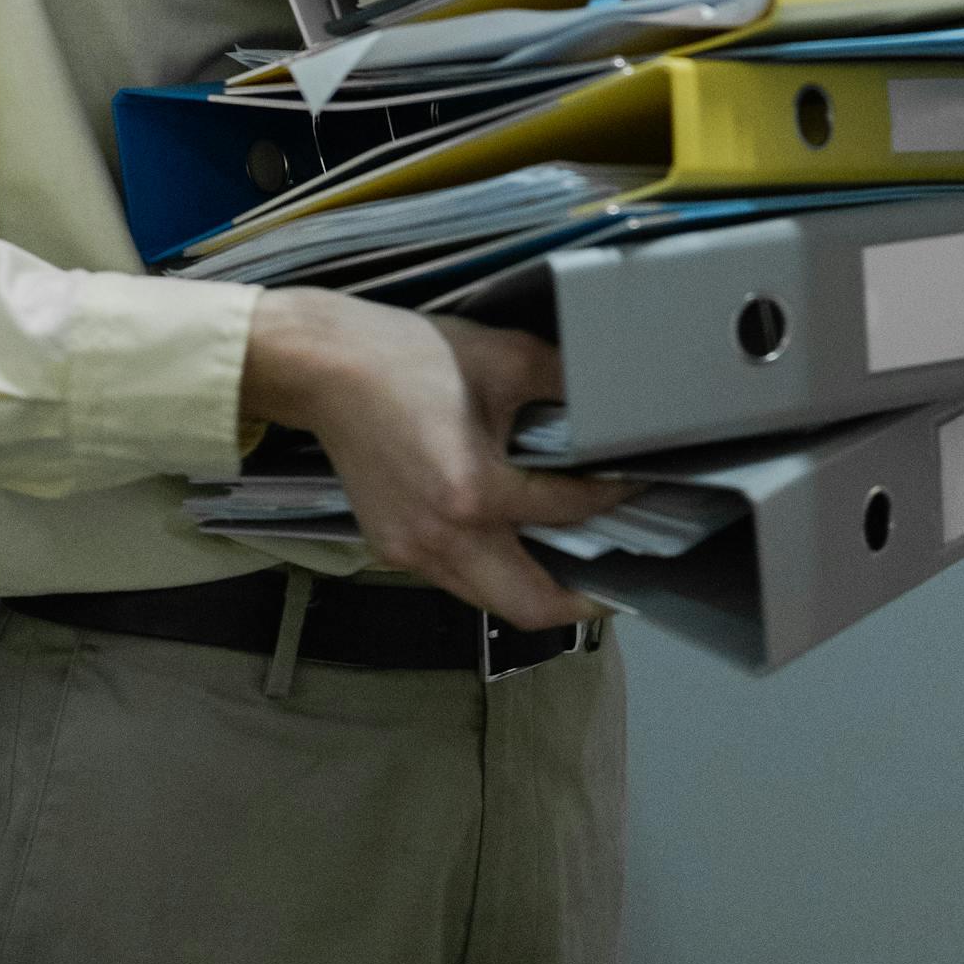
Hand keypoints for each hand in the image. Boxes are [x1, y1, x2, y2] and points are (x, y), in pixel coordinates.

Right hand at [239, 288, 625, 629]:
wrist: (323, 366)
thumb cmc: (408, 356)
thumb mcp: (501, 356)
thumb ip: (562, 382)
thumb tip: (608, 397)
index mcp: (474, 493)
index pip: (566, 512)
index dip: (613, 500)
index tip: (640, 489)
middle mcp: (444, 538)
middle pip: (530, 607)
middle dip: (580, 600)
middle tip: (614, 578)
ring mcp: (412, 552)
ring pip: (488, 600)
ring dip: (532, 587)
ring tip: (568, 557)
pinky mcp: (390, 548)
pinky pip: (455, 578)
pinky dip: (491, 568)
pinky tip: (508, 534)